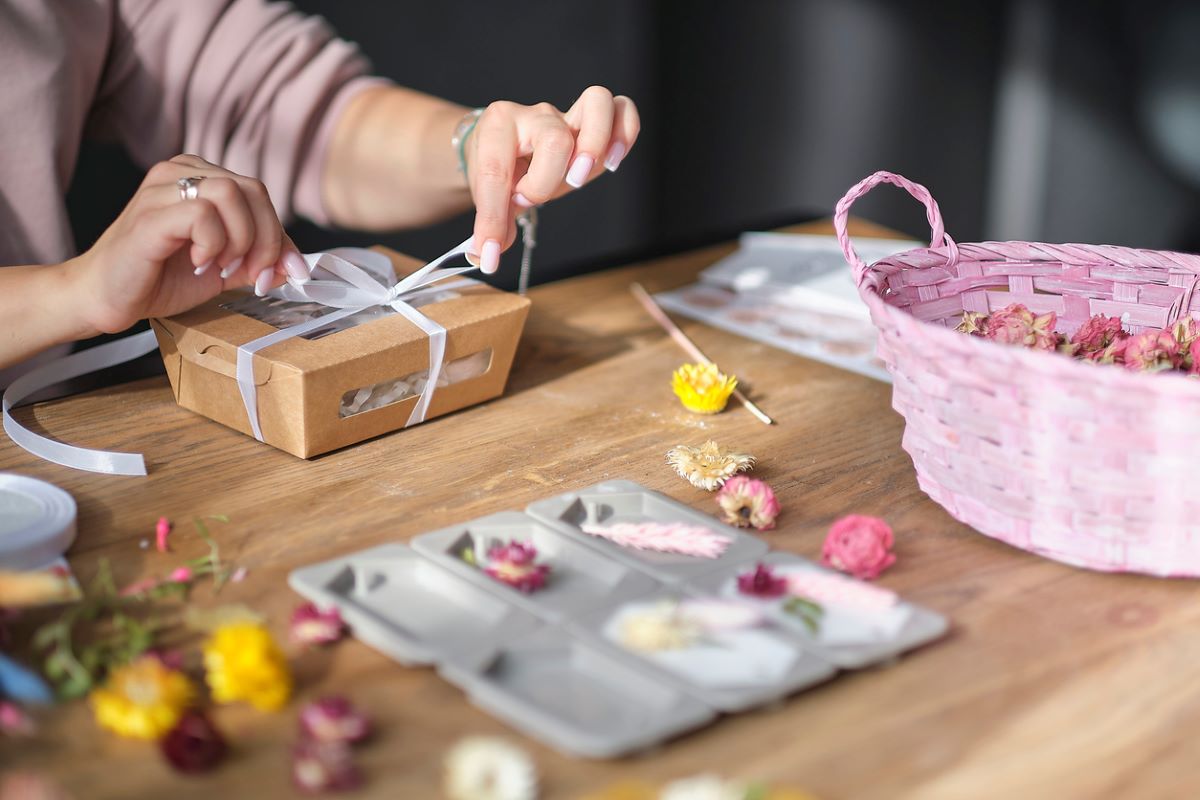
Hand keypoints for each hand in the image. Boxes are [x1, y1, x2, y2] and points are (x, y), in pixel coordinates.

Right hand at [68, 154, 310, 334]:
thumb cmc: (159, 278)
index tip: (275, 272)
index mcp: (200, 177)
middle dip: (266, 239)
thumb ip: (260, 261)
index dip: (278, 235)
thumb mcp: (224, 269)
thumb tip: (297, 264)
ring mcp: (162, 189)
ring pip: (232, 193)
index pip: (259, 194)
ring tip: (219, 266)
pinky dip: (213, 244)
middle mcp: (181, 172)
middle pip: (253, 189)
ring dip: (241, 239)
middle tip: (249, 273)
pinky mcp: (150, 214)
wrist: (105, 297)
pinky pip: (203, 214)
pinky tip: (196, 263)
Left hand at [464, 86, 639, 272]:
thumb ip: (493, 223)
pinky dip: (625, 133)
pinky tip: (612, 162)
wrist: (506, 147)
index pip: (496, 171)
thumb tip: (492, 256)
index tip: (491, 251)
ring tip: (579, 177)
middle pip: (555, 140)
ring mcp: (568, 115)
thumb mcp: (488, 195)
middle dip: (544, 182)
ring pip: (597, 102)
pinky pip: (623, 109)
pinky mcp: (593, 124)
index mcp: (498, 127)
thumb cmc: (501, 168)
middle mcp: (535, 114)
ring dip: (595, 145)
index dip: (495, 216)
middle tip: (530, 199)